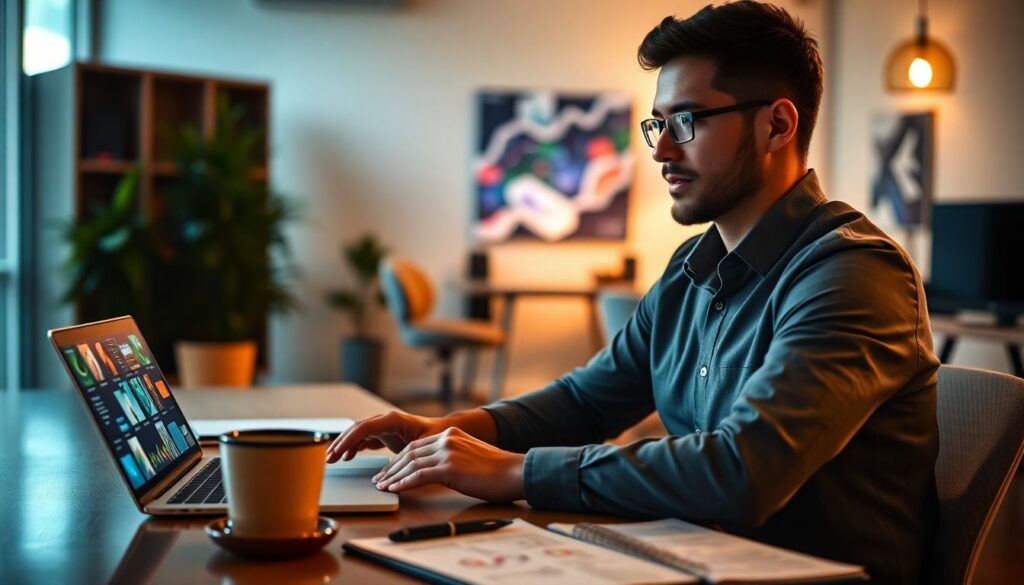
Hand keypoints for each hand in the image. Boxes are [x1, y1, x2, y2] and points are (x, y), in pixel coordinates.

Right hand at [325, 411, 446, 462]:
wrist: (443, 432)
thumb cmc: (436, 436)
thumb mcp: (424, 445)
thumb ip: (407, 453)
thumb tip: (392, 469)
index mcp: (393, 420)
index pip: (364, 427)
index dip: (349, 439)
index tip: (337, 452)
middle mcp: (386, 421)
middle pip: (357, 429)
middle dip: (341, 443)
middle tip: (328, 458)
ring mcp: (384, 427)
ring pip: (358, 434)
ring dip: (345, 445)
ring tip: (333, 459)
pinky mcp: (385, 434)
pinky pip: (365, 439)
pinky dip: (354, 447)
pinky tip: (347, 457)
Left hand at [373, 427, 524, 501]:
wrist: (514, 472)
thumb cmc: (496, 471)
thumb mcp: (469, 456)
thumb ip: (451, 457)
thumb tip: (433, 471)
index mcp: (451, 434)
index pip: (416, 446)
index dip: (399, 460)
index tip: (389, 471)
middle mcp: (447, 438)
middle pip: (409, 453)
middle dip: (392, 468)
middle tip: (380, 480)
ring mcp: (448, 451)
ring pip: (411, 464)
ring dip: (393, 477)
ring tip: (382, 487)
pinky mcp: (449, 467)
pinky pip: (419, 475)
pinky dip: (403, 483)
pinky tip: (395, 490)